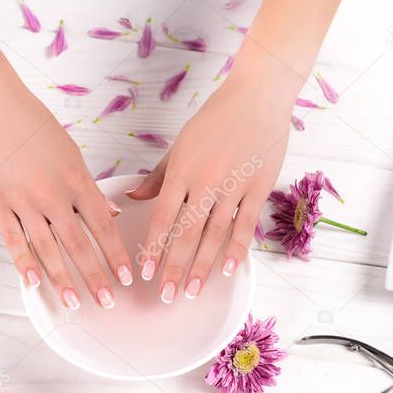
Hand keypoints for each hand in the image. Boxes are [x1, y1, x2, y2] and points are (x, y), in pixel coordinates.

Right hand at [0, 74, 133, 309]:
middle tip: (106, 301)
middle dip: (94, 276)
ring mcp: (24, 201)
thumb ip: (89, 187)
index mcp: (76, 179)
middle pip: (79, 244)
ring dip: (62, 279)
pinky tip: (33, 283)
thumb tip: (110, 214)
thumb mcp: (70, 152)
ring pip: (48, 249)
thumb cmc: (34, 125)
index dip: (116, 254)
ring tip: (72, 303)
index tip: (126, 277)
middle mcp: (53, 194)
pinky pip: (14, 240)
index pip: (103, 225)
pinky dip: (24, 263)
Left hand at [127, 71, 291, 301]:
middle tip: (167, 295)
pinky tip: (227, 270)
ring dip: (203, 266)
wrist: (257, 96)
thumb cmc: (215, 119)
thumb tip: (134, 197)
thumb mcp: (181, 145)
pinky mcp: (258, 188)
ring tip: (194, 291)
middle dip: (175, 268)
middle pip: (187, 234)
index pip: (163, 218)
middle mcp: (205, 181)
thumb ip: (159, 176)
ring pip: (214, 235)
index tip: (144, 274)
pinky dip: (236, 249)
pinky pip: (245, 225)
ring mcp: (233, 186)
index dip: (153, 249)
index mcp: (182, 170)